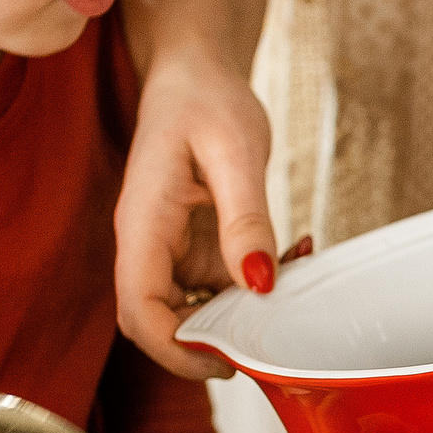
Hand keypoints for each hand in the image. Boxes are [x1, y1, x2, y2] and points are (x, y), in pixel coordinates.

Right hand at [114, 38, 270, 376]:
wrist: (196, 74)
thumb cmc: (205, 100)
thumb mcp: (236, 152)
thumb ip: (246, 218)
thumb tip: (258, 282)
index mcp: (143, 223)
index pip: (139, 310)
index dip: (175, 348)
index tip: (226, 358)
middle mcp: (149, 246)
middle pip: (159, 324)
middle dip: (210, 345)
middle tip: (271, 338)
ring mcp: (172, 251)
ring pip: (193, 312)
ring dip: (241, 316)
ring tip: (293, 278)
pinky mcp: (196, 248)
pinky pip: (219, 288)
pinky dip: (254, 288)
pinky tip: (291, 260)